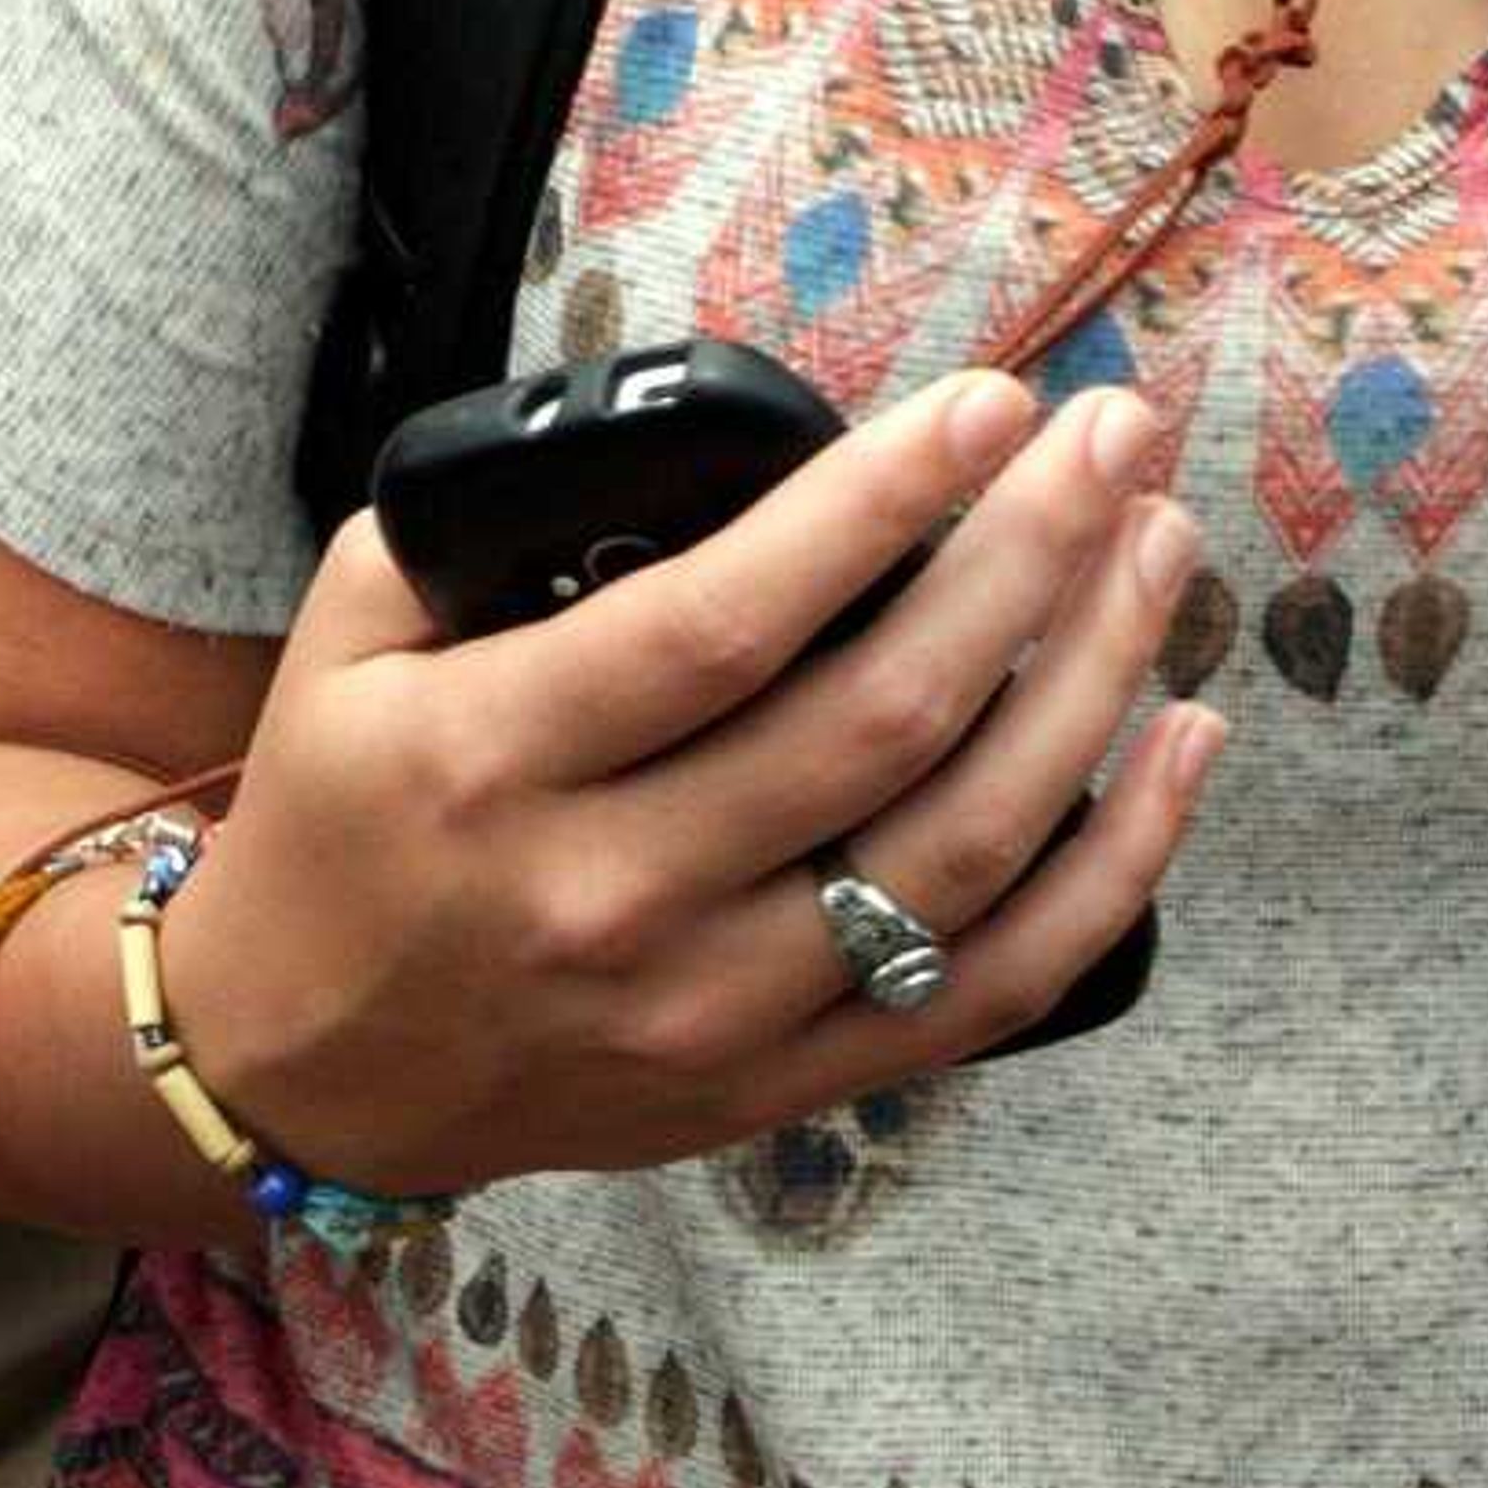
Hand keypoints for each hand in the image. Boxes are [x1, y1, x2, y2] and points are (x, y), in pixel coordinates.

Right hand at [165, 371, 1214, 1190]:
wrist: (298, 1070)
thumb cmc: (347, 808)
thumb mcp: (355, 629)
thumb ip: (503, 516)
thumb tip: (699, 414)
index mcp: (497, 762)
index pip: (725, 624)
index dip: (876, 506)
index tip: (992, 403)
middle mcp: (613, 899)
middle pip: (879, 720)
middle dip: (1029, 556)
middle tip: (1116, 437)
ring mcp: (712, 1012)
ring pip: (962, 845)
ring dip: (1092, 680)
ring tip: (1159, 546)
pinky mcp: (782, 1084)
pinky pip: (996, 983)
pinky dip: (1119, 867)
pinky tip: (1189, 740)